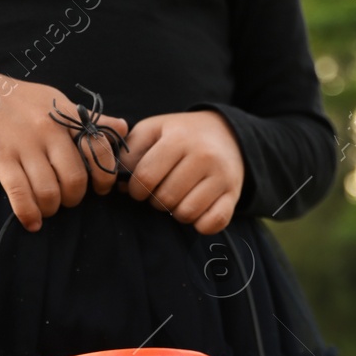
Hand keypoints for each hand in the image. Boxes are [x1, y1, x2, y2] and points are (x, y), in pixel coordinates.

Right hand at [0, 65, 127, 231]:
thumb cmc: (21, 102)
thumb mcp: (57, 102)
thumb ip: (91, 121)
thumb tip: (125, 129)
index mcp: (67, 117)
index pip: (100, 150)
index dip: (105, 176)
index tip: (98, 188)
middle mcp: (49, 130)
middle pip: (76, 180)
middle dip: (74, 199)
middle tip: (67, 200)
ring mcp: (24, 144)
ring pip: (49, 192)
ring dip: (51, 208)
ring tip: (47, 208)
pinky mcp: (0, 157)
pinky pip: (20, 194)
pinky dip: (29, 214)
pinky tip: (32, 222)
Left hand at [120, 110, 244, 234]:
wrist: (227, 134)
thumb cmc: (182, 135)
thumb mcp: (154, 131)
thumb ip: (131, 153)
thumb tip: (121, 186)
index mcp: (179, 138)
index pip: (146, 176)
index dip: (136, 189)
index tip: (139, 188)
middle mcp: (204, 156)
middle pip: (166, 198)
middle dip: (156, 201)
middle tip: (160, 192)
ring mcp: (222, 176)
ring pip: (187, 213)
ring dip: (176, 213)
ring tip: (177, 199)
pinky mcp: (233, 194)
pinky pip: (213, 223)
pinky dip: (200, 224)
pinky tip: (196, 211)